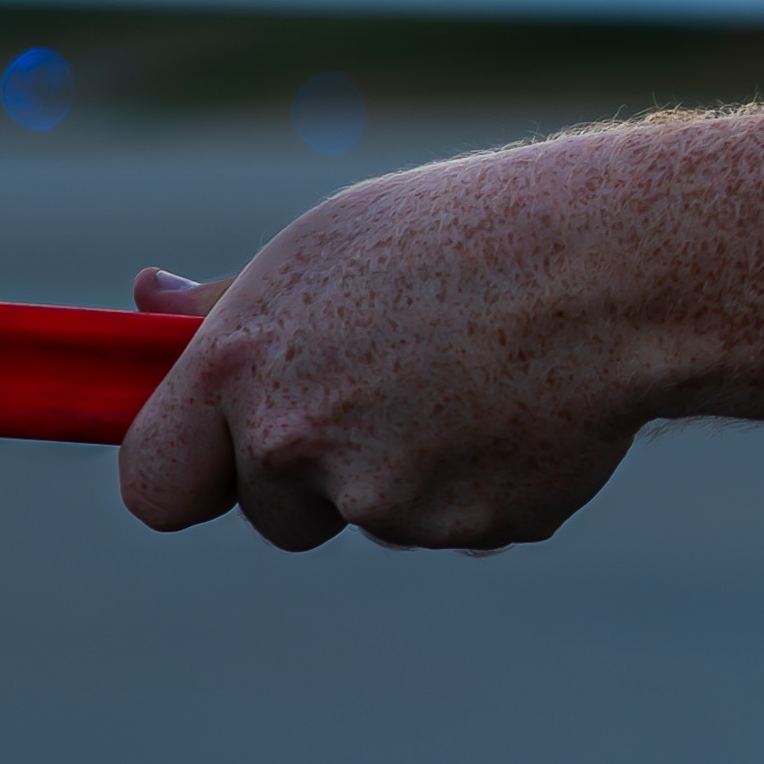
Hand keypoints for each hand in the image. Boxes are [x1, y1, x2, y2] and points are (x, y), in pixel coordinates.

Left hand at [121, 138, 682, 551]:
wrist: (618, 266)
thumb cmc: (465, 233)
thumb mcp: (331, 244)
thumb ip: (232, 307)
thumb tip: (145, 302)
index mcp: (244, 368)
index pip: (156, 487)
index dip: (192, 473)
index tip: (226, 455)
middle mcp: (300, 444)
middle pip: (275, 513)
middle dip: (322, 470)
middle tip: (396, 385)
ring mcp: (388, 500)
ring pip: (378, 513)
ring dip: (414, 466)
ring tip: (481, 374)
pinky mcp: (472, 530)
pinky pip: (460, 522)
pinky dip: (487, 479)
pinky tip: (527, 406)